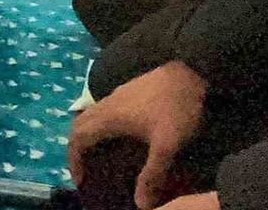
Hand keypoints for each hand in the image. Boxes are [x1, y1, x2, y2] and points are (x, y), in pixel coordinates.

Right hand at [69, 61, 207, 209]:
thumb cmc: (176, 107)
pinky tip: (121, 135)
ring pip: (91, 115)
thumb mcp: (166, 144)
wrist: (193, 70)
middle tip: (86, 168)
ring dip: (89, 135)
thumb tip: (140, 204)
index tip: (80, 179)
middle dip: (77, 148)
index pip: (77, 137)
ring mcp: (117, 94)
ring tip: (100, 154)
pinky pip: (103, 110)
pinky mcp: (129, 90)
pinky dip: (101, 126)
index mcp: (109, 117)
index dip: (74, 160)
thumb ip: (152, 174)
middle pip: (78, 124)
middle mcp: (107, 104)